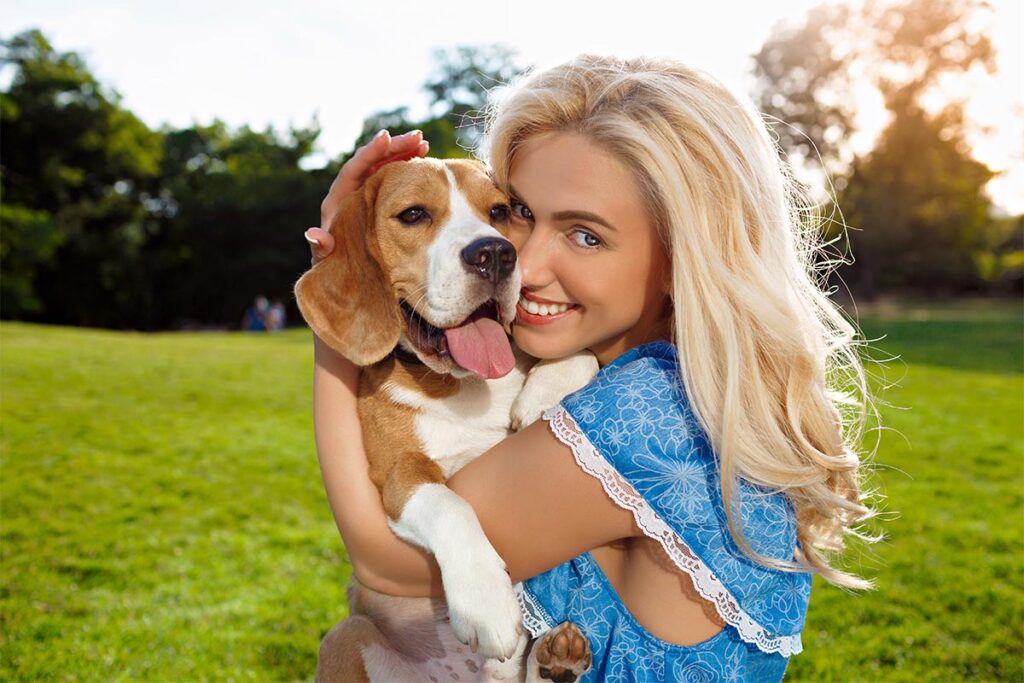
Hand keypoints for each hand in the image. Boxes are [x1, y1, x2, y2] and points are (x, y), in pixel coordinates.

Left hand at [304, 129, 428, 263]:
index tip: (386, 137)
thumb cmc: (336, 266)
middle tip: (418, 136)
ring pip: (384, 166)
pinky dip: (407, 167)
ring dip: (403, 152)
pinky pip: (393, 178)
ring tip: (424, 142)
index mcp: (339, 200)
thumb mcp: (328, 258)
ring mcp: (367, 194)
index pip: (354, 169)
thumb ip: (322, 247)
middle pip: (372, 161)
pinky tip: (423, 159)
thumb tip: (314, 235)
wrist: (346, 271)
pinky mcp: (380, 199)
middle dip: (394, 147)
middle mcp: (352, 192)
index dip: (369, 153)